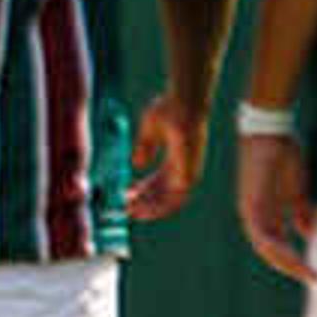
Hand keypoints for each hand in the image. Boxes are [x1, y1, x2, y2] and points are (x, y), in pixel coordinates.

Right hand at [124, 95, 208, 222]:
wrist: (183, 103)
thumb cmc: (169, 109)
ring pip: (170, 200)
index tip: (126, 194)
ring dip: (151, 209)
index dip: (142, 189)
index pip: (159, 180)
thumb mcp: (150, 130)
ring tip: (132, 214)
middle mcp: (183, 168)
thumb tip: (137, 165)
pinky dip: (160, 207)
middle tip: (126, 209)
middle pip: (163, 193)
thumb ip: (144, 148)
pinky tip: (144, 209)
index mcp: (176, 158)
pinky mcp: (189, 175)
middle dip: (144, 202)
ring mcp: (188, 172)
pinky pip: (176, 199)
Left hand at [236, 130, 316, 284]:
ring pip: (266, 249)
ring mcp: (251, 212)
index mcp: (264, 213)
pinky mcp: (253, 206)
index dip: (292, 258)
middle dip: (291, 266)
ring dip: (288, 264)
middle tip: (312, 278)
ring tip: (309, 274)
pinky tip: (298, 259)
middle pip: (269, 251)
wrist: (269, 132)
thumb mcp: (296, 189)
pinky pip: (264, 238)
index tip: (312, 269)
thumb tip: (309, 232)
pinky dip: (281, 251)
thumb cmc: (283, 155)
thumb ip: (301, 211)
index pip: (275, 244)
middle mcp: (254, 216)